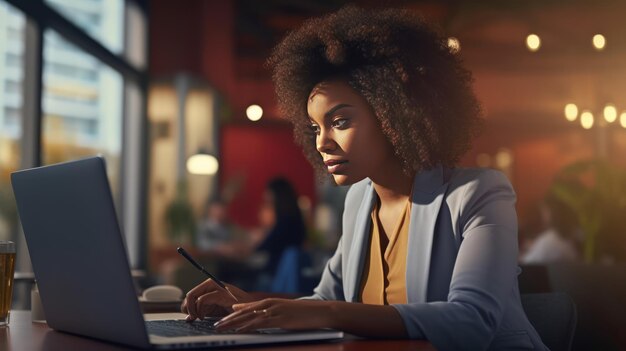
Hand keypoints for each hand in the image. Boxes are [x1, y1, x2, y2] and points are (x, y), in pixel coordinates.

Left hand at [181, 279, 252, 320]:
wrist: (251, 309)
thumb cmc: (233, 309)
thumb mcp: (214, 310)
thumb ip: (202, 311)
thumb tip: (188, 318)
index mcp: (211, 286)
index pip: (192, 294)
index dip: (187, 306)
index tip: (191, 317)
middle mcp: (213, 283)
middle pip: (190, 294)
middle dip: (187, 308)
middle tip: (192, 318)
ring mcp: (218, 287)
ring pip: (193, 295)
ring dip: (192, 310)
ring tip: (199, 318)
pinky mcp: (222, 293)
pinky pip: (202, 299)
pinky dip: (200, 310)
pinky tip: (204, 317)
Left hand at [214, 298, 331, 331]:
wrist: (319, 311)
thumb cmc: (302, 314)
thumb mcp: (282, 310)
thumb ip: (267, 312)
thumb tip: (254, 313)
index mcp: (269, 302)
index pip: (245, 309)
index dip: (231, 315)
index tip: (219, 320)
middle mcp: (269, 304)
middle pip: (243, 312)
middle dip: (228, 320)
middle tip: (214, 325)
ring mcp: (274, 311)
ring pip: (248, 317)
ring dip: (233, 324)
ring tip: (221, 329)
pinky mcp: (279, 319)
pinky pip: (261, 323)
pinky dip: (248, 327)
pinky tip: (240, 331)